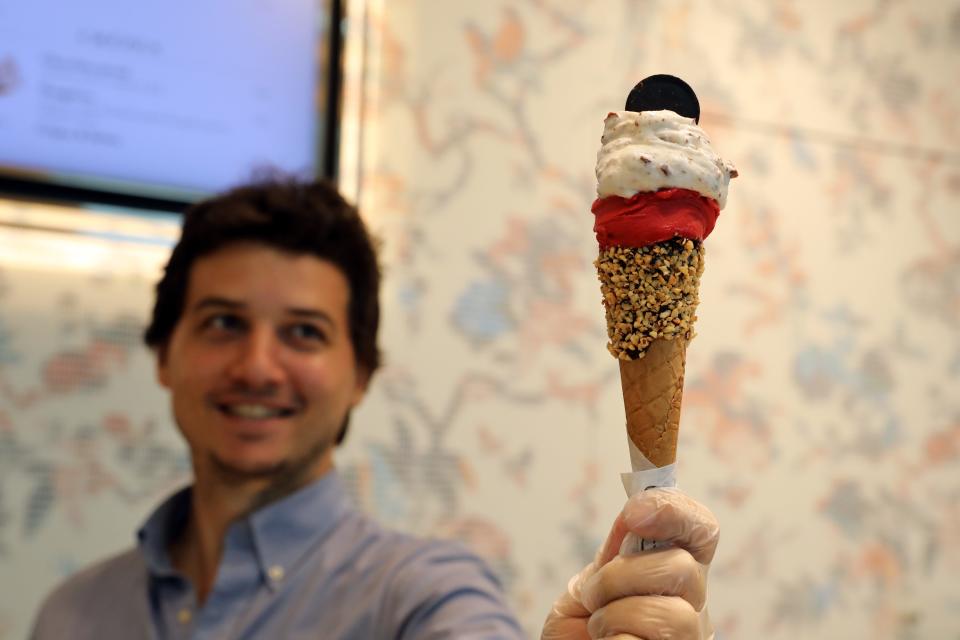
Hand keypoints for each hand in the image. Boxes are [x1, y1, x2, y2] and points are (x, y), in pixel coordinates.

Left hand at [541, 488, 719, 639]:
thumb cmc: (580, 632)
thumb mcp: (586, 589)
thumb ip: (608, 559)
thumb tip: (630, 521)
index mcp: (672, 575)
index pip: (701, 531)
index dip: (676, 512)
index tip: (633, 513)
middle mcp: (692, 605)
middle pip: (683, 567)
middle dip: (622, 575)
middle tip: (593, 596)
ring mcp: (688, 637)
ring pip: (674, 614)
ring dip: (616, 616)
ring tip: (598, 629)